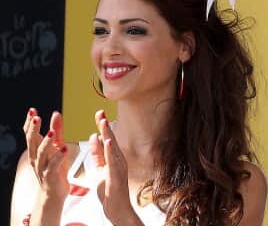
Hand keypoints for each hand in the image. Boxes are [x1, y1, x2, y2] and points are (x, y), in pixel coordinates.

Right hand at [23, 107, 69, 201]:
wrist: (54, 193)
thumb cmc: (55, 168)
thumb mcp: (57, 147)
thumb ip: (57, 131)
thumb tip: (56, 113)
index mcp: (36, 150)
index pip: (30, 135)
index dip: (29, 123)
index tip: (32, 110)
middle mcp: (36, 158)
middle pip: (32, 142)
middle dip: (33, 130)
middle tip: (36, 118)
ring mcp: (42, 168)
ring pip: (41, 154)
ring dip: (46, 142)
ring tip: (52, 132)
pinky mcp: (50, 176)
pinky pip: (53, 166)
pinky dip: (58, 158)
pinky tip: (65, 149)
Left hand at [91, 111, 141, 225]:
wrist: (117, 210)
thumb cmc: (109, 191)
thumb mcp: (99, 169)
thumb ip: (97, 154)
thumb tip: (94, 137)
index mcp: (112, 159)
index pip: (106, 139)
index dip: (102, 126)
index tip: (98, 113)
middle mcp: (118, 161)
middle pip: (111, 140)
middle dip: (105, 126)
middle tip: (100, 112)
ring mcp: (119, 169)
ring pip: (113, 149)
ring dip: (108, 135)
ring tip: (103, 123)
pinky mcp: (117, 177)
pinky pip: (114, 162)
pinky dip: (111, 151)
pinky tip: (108, 142)